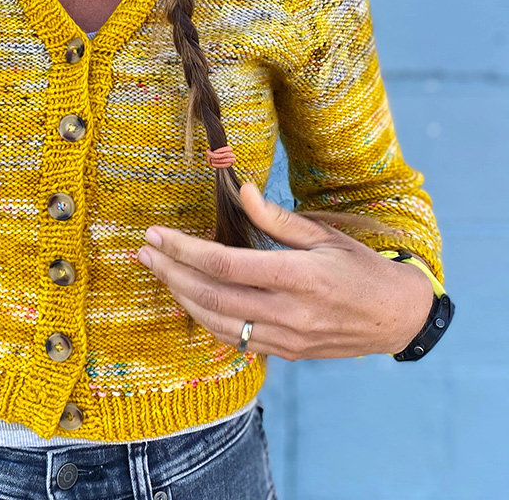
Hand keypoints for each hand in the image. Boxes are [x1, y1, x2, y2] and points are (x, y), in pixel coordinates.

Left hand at [135, 182, 434, 359]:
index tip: (157, 235)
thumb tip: (242, 189)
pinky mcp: (287, 352)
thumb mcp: (324, 234)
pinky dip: (205, 320)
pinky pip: (235, 340)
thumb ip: (277, 218)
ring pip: (218, 322)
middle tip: (144, 252)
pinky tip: (188, 299)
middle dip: (171, 272)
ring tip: (159, 272)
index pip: (226, 266)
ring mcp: (287, 337)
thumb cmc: (360, 266)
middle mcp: (290, 312)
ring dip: (181, 296)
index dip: (186, 250)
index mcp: (300, 277)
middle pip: (213, 296)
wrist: (398, 317)